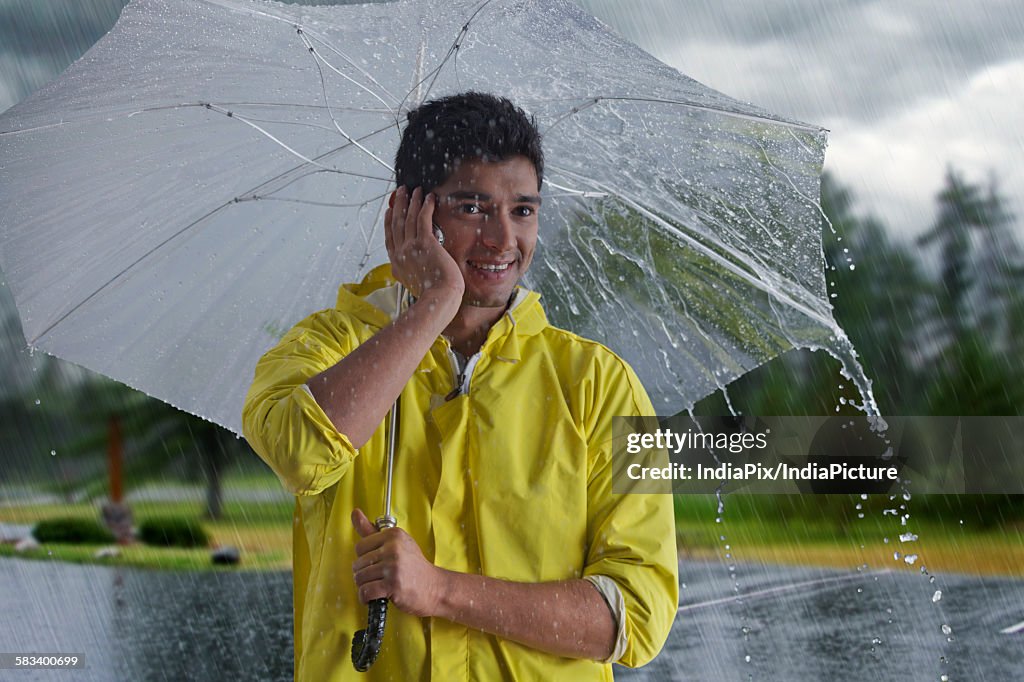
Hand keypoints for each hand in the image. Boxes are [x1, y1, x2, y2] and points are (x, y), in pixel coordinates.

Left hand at [351, 508, 447, 617]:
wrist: (434, 587)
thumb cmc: (413, 566)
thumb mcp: (396, 543)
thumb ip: (372, 530)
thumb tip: (355, 513)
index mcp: (393, 535)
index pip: (360, 547)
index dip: (365, 559)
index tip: (377, 563)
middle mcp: (393, 548)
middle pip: (357, 564)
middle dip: (364, 574)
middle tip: (378, 578)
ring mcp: (393, 566)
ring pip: (360, 578)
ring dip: (365, 587)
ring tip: (378, 586)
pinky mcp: (393, 584)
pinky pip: (365, 592)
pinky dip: (366, 598)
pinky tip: (376, 597)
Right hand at [384, 186, 463, 300]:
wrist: (439, 298)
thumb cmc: (432, 295)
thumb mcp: (413, 285)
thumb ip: (410, 274)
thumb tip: (409, 270)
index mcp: (396, 264)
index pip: (390, 238)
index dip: (389, 222)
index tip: (390, 211)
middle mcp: (400, 254)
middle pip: (396, 224)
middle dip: (398, 205)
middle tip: (400, 192)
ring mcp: (410, 248)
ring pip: (408, 218)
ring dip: (411, 201)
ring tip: (414, 189)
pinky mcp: (425, 243)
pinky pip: (423, 219)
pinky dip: (425, 206)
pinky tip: (428, 197)